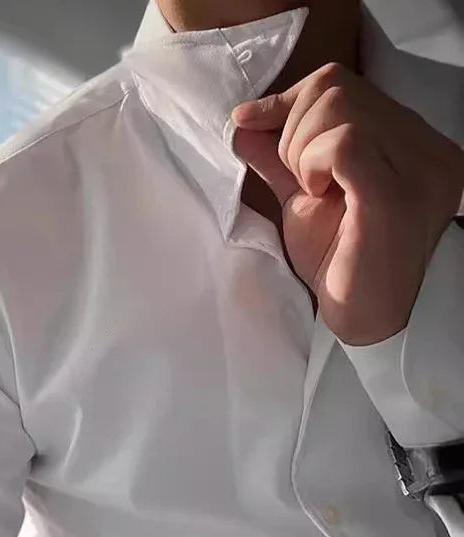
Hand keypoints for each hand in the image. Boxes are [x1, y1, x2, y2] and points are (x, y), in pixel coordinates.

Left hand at [232, 62, 463, 344]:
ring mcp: (417, 168)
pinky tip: (317, 193)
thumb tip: (245, 123)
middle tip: (300, 180)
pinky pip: (343, 144)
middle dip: (292, 130)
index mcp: (408, 143)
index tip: (252, 122)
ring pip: (338, 109)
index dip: (289, 100)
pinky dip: (313, 163)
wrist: (365, 319)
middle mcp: (424, 148)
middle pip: (335, 88)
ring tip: (313, 191)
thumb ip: (281, 159)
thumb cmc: (339, 264)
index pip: (343, 84)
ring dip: (302, 149)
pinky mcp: (394, 195)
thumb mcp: (304, 200)